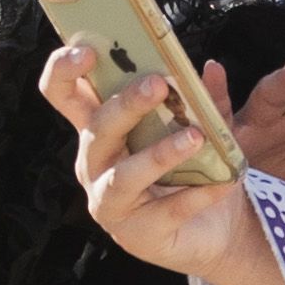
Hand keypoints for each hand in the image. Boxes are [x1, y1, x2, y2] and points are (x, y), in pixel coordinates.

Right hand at [37, 42, 284, 284]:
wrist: (219, 230)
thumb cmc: (196, 171)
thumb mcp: (203, 129)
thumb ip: (205, 101)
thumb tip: (212, 67)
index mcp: (101, 129)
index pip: (62, 93)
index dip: (63, 70)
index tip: (87, 51)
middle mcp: (96, 164)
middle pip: (96, 129)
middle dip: (126, 105)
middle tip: (158, 84)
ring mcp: (110, 202)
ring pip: (123, 175)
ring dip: (158, 153)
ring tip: (194, 136)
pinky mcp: (137, 234)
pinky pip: (166, 210)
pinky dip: (196, 194)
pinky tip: (222, 182)